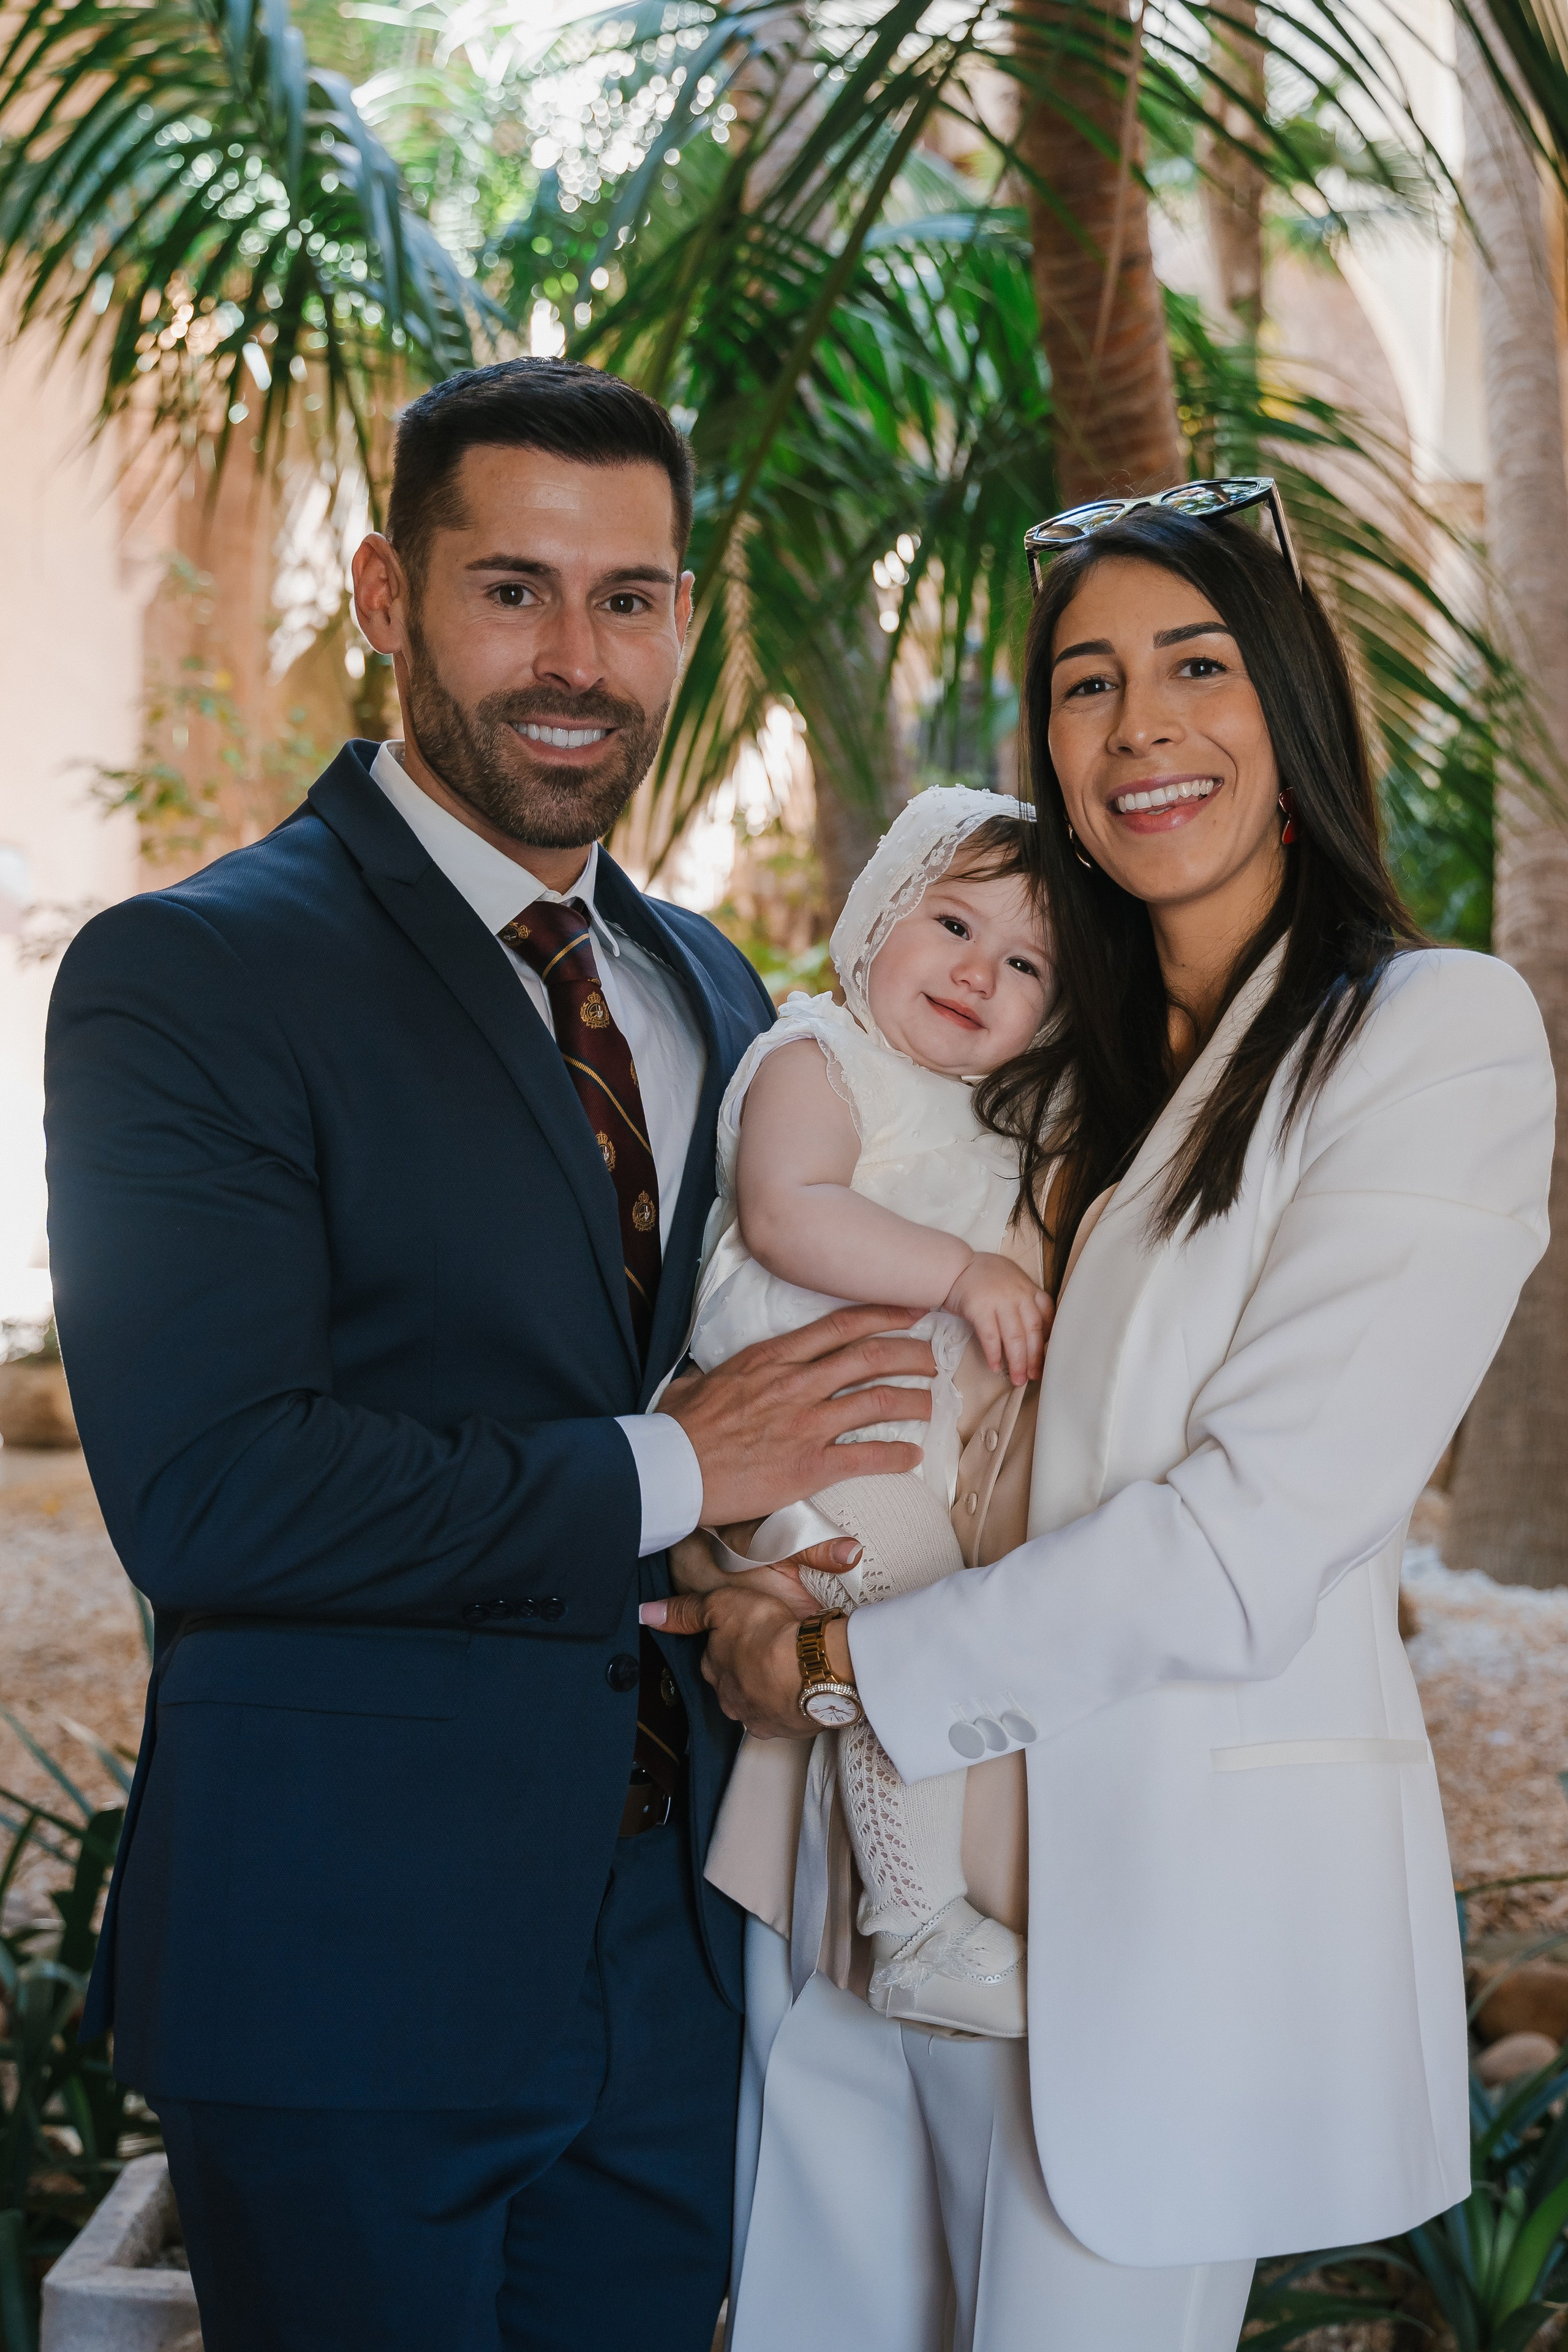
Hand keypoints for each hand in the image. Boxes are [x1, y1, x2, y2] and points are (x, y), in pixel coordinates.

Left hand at [642, 1538, 860, 1738]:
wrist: (810, 1669)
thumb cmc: (766, 1634)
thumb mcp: (721, 1606)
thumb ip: (687, 1611)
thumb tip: (647, 1613)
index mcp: (714, 1672)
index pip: (712, 1660)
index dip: (726, 1647)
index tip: (741, 1636)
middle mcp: (731, 1701)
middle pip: (733, 1686)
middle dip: (745, 1673)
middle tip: (765, 1654)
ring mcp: (759, 1718)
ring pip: (758, 1704)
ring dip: (768, 1691)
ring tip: (787, 1672)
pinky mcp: (787, 1729)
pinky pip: (785, 1718)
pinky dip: (791, 1705)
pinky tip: (803, 1691)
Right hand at [657, 1305, 934, 1526]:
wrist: (670, 1468)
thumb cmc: (679, 1427)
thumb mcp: (697, 1384)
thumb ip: (719, 1375)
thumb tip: (707, 1377)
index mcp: (772, 1358)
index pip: (839, 1326)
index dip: (883, 1314)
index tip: (911, 1311)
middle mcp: (796, 1383)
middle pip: (870, 1356)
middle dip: (910, 1353)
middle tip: (934, 1357)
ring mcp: (805, 1423)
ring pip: (877, 1400)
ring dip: (913, 1400)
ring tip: (933, 1403)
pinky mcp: (808, 1465)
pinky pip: (865, 1455)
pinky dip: (895, 1454)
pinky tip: (913, 1456)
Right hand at [943, 1252, 1052, 1384]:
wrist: (954, 1266)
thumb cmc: (982, 1276)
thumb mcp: (1011, 1280)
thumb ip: (1024, 1299)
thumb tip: (1032, 1331)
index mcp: (1028, 1288)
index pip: (1047, 1315)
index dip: (1048, 1339)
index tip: (1047, 1356)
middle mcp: (1018, 1294)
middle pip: (1032, 1331)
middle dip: (1034, 1357)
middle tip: (1034, 1376)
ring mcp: (999, 1301)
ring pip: (1014, 1337)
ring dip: (1017, 1361)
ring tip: (1018, 1379)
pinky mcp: (980, 1308)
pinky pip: (990, 1337)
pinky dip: (994, 1354)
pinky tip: (995, 1366)